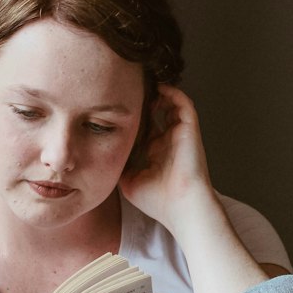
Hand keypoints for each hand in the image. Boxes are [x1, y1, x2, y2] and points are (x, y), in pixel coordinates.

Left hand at [120, 85, 215, 231]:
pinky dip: (173, 93)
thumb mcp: (129, 183)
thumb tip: (102, 155)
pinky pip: (184, 104)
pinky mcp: (189, 130)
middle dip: (144, 100)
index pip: (146, 128)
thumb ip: (119, 166)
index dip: (133, 118)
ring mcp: (180, 134)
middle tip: (127, 90)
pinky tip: (159, 87)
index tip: (115, 108)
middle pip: (158, 113)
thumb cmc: (158, 201)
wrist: (181, 207)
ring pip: (172, 104)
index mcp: (157, 153)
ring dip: (159, 93)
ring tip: (142, 84)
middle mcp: (169, 141)